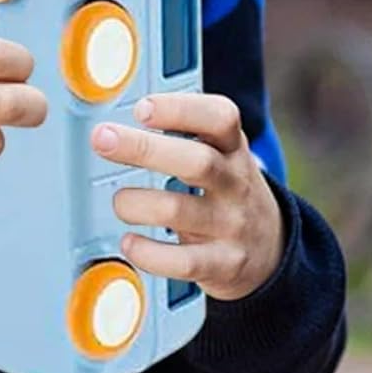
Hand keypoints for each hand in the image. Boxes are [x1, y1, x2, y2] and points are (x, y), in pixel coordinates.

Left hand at [91, 92, 285, 301]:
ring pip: (179, 210)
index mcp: (232, 148)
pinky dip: (148, 253)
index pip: (220, 117)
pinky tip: (130, 243)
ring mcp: (230, 225)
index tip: (142, 108)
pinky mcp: (222, 264)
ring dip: (136, 203)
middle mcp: (235, 183)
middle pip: (196, 161)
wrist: (270, 249)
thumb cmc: (226, 189)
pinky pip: (182, 262)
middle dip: (143, 148)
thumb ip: (181, 132)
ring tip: (120, 201)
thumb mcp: (219, 152)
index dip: (180, 109)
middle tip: (102, 138)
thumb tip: (118, 121)